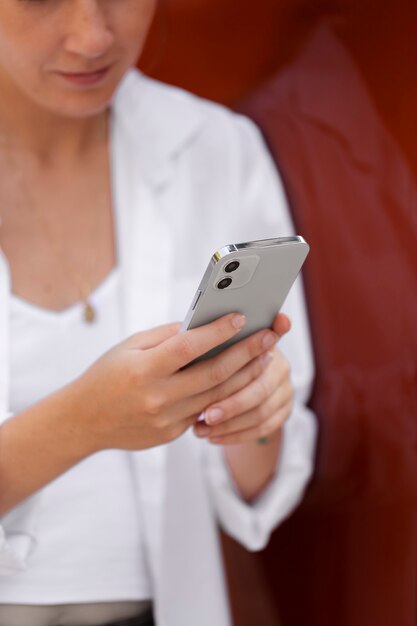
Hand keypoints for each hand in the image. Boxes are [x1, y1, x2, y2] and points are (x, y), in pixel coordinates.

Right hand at [73, 313, 279, 452]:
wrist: (83, 420)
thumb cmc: (107, 374)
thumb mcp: (130, 346)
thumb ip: (167, 336)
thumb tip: (203, 325)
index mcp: (143, 369)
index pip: (189, 347)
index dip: (218, 331)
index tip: (241, 317)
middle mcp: (157, 397)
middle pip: (213, 374)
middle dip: (246, 353)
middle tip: (269, 337)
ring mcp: (166, 420)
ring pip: (217, 397)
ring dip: (245, 376)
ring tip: (264, 358)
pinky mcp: (171, 434)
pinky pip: (204, 412)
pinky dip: (224, 395)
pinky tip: (241, 380)